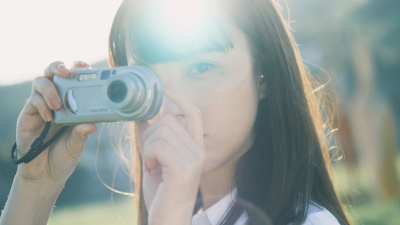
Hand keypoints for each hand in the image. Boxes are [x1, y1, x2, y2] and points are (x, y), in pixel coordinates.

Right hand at [15, 60, 96, 185]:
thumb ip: (81, 135)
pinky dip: (41, 105)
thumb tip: (92, 125)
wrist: (44, 174)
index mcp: (72, 104)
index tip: (87, 66)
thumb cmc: (63, 157)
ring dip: (50, 89)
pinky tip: (49, 118)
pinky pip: (32, 100)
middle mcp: (56, 100)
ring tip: (57, 105)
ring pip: (40, 82)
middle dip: (59, 66)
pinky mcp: (28, 114)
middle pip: (54, 73)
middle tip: (67, 71)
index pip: (74, 80)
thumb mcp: (76, 146)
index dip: (79, 70)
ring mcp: (41, 105)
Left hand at [136, 85, 205, 224]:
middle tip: (149, 154)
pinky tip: (153, 170)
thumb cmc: (163, 193)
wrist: (168, 221)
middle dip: (150, 132)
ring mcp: (193, 160)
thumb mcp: (157, 160)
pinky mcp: (182, 169)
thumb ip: (154, 139)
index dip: (179, 96)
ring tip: (152, 164)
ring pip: (161, 130)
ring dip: (148, 146)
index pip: (193, 112)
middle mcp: (199, 151)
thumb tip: (144, 116)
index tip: (164, 86)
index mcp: (196, 148)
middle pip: (169, 119)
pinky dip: (149, 155)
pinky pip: (158, 145)